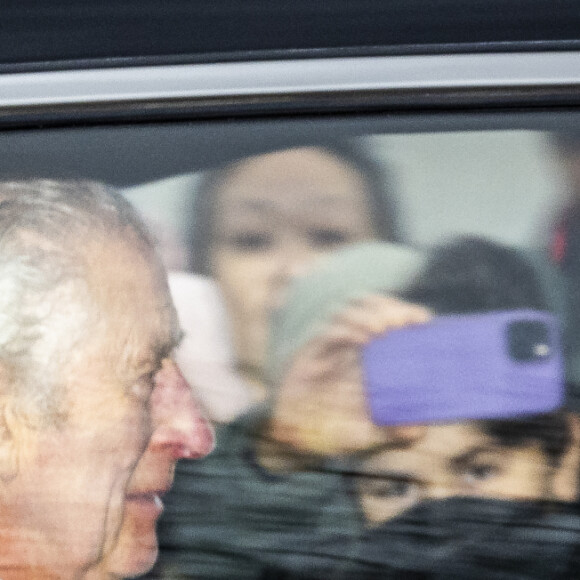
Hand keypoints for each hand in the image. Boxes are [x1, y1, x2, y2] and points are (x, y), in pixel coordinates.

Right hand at [266, 295, 431, 456]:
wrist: (300, 437)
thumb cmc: (338, 430)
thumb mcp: (374, 433)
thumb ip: (396, 433)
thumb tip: (417, 428)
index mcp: (368, 351)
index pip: (387, 316)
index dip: (404, 311)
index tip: (424, 320)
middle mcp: (348, 341)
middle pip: (367, 304)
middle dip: (386, 306)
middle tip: (403, 321)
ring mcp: (328, 345)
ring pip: (345, 311)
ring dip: (366, 315)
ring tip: (382, 329)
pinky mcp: (309, 352)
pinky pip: (325, 331)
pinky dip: (345, 331)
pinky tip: (361, 340)